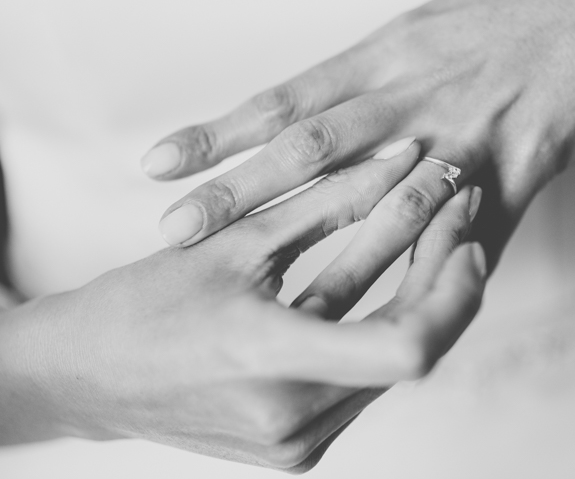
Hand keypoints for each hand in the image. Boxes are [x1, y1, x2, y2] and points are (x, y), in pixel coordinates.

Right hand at [0, 140, 486, 471]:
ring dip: (419, 296)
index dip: (452, 286)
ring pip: (395, 365)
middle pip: (414, 351)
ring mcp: (299, 442)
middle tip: (457, 212)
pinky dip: (384, 321)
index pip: (409, 345)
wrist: (84, 379)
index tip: (462, 229)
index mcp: (273, 363)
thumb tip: (404, 159)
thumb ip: (331, 202)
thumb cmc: (142, 308)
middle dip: (444, 276)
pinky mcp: (299, 442)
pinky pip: (365, 377)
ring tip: (433, 228)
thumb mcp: (238, 243)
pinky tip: (394, 271)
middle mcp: (296, 420)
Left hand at [141, 0, 574, 264]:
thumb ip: (383, 77)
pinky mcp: (530, 154)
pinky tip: (408, 301)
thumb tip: (327, 115)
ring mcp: (471, 122)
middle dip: (241, 189)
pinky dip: (442, 261)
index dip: (220, 131)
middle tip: (175, 227)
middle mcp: (417, 88)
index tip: (157, 162)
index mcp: (390, 54)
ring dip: (322, 232)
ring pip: (383, 183)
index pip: (288, 96)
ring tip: (275, 280)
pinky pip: (481, 222)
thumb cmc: (521, 12)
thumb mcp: (436, 32)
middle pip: (313, 143)